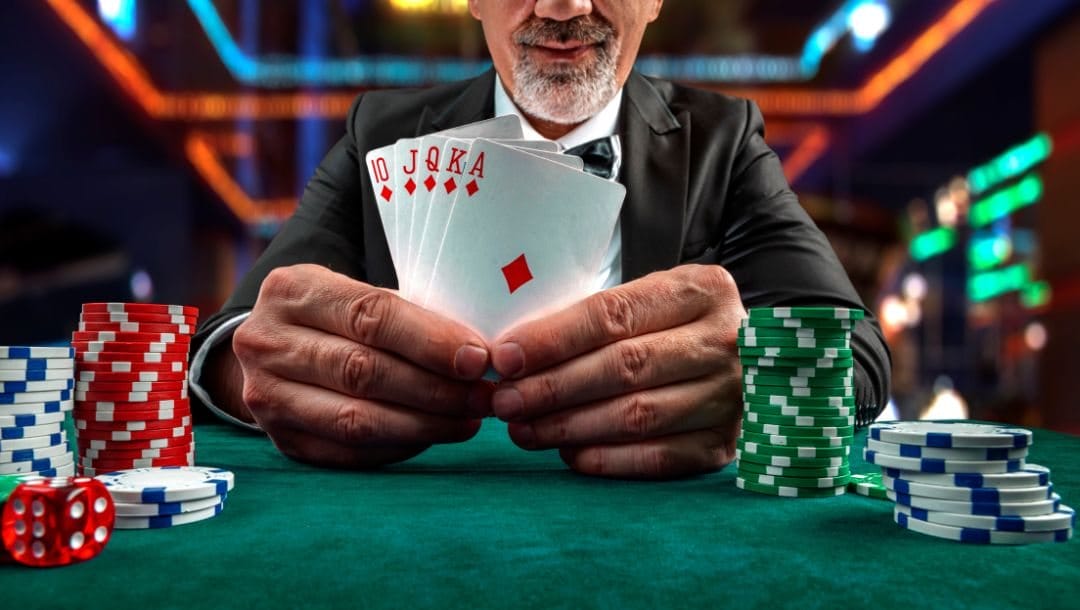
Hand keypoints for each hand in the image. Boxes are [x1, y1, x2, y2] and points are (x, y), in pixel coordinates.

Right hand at [230, 264, 491, 467]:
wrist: (271, 348)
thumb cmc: (334, 316)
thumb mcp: (353, 292)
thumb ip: (404, 314)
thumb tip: (475, 350)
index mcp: (292, 290)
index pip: (369, 316)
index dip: (429, 341)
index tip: (478, 358)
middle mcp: (267, 342)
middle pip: (363, 371)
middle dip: (435, 388)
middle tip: (485, 396)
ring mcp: (267, 395)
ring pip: (356, 419)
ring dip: (424, 424)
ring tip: (469, 419)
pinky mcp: (281, 438)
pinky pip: (348, 451)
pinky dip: (399, 446)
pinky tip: (434, 435)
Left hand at [489, 265, 745, 478]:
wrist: (741, 360)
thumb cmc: (672, 325)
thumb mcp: (650, 298)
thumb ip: (595, 317)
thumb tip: (515, 353)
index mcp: (702, 290)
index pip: (615, 314)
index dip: (554, 338)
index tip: (506, 357)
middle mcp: (724, 342)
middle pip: (623, 367)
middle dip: (552, 387)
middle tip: (505, 401)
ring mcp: (730, 396)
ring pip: (636, 416)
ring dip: (569, 426)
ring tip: (523, 429)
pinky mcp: (724, 443)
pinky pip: (657, 457)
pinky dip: (607, 459)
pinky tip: (568, 454)